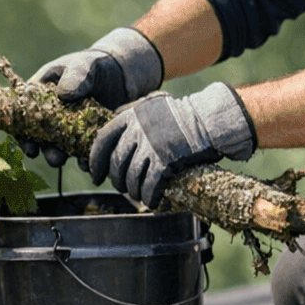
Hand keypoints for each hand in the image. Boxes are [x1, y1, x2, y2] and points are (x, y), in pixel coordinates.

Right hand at [22, 27, 163, 166]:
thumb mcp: (82, 65)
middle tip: (56, 159)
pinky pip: (81, 150)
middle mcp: (50, 115)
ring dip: (65, 157)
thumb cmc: (93, 65)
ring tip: (74, 162)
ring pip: (60, 147)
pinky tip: (89, 162)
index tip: (30, 148)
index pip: (24, 116)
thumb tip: (64, 94)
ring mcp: (67, 127)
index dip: (24, 134)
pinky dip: (85, 158)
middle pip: (41, 137)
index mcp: (40, 95)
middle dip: (47, 151)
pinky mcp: (85, 135)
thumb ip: (75, 76)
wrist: (119, 74)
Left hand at [89, 84, 256, 206]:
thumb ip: (132, 111)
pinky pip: (149, 186)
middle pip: (116, 163)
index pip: (102, 141)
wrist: (208, 119)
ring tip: (138, 195)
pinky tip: (152, 201)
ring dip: (133, 191)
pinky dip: (149, 196)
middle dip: (117, 180)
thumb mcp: (153, 104)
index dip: (95, 161)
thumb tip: (113, 119)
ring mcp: (150, 147)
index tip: (96, 174)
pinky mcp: (165, 162)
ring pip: (131, 177)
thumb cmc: (183, 113)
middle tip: (122, 187)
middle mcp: (137, 131)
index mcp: (131, 116)